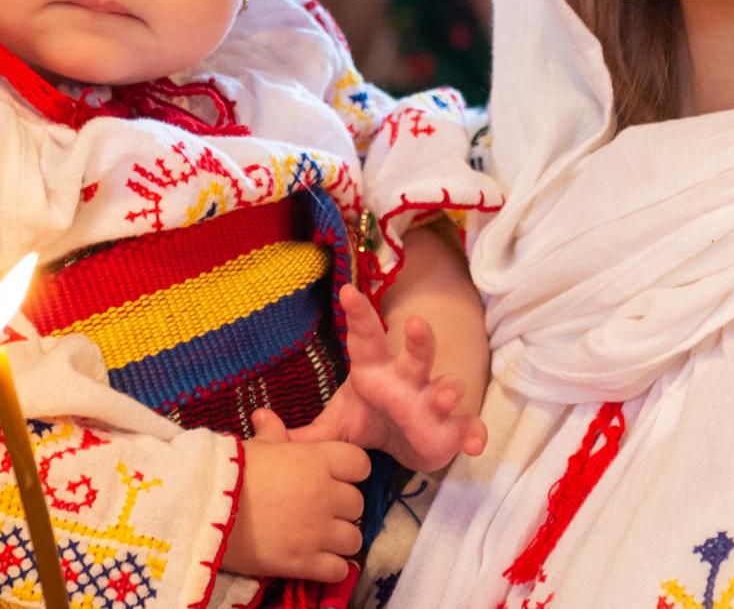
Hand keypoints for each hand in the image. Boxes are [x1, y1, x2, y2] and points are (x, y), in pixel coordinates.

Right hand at [222, 410, 370, 581]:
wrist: (203, 510)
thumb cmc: (229, 472)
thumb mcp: (254, 447)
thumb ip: (271, 433)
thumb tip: (265, 415)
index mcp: (317, 461)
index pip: (360, 464)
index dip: (350, 472)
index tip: (335, 478)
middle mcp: (325, 494)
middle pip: (357, 504)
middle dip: (342, 509)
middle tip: (321, 511)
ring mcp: (318, 531)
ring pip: (353, 539)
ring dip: (340, 540)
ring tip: (320, 539)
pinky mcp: (305, 562)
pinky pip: (339, 570)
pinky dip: (332, 568)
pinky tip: (316, 561)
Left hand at [290, 284, 488, 471]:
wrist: (406, 442)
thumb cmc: (369, 421)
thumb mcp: (335, 428)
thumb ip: (303, 433)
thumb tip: (258, 424)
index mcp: (375, 371)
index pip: (365, 338)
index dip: (358, 315)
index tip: (346, 292)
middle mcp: (407, 380)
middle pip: (415, 353)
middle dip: (418, 340)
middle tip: (417, 324)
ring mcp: (432, 402)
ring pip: (444, 387)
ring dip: (448, 390)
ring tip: (445, 396)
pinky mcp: (452, 428)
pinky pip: (466, 427)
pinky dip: (473, 432)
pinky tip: (475, 442)